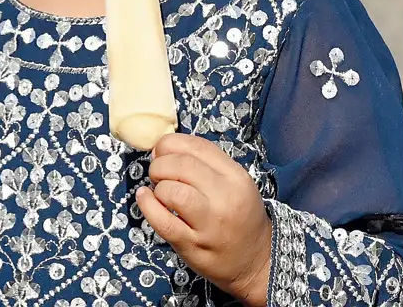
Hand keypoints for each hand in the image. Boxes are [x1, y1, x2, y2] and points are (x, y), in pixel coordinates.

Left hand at [135, 134, 271, 306]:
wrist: (257, 260)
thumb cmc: (241, 218)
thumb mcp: (235, 183)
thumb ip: (205, 164)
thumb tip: (162, 149)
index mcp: (236, 177)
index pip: (197, 146)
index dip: (170, 144)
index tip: (161, 150)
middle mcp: (225, 198)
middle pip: (182, 165)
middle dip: (160, 164)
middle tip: (158, 172)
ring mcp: (209, 224)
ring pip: (172, 191)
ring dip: (158, 186)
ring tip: (159, 191)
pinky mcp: (192, 246)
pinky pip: (162, 222)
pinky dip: (147, 206)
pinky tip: (145, 199)